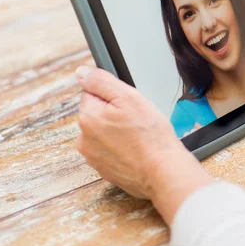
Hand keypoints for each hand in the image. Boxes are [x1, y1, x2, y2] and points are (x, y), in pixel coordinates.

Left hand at [75, 66, 213, 223]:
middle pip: (98, 113)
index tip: (128, 105)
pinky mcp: (104, 170)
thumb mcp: (129, 98)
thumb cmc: (151, 136)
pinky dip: (121, 148)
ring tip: (138, 137)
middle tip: (137, 121)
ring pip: (104, 132)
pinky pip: (110, 150)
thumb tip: (82, 73)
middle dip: (115, 113)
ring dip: (117, 131)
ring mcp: (93, 157)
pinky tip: (137, 150)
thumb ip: (101, 82)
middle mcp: (84, 139)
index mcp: (87, 117)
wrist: (163, 172)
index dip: (114, 95)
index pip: (93, 93)